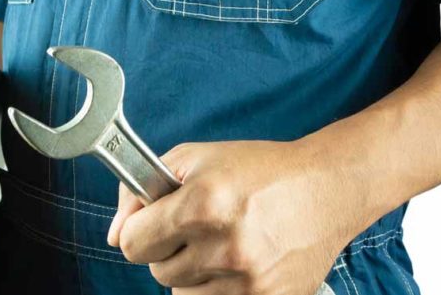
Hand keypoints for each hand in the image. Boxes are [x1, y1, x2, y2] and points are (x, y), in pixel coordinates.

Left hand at [106, 140, 358, 294]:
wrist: (326, 188)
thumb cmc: (254, 169)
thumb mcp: (192, 159)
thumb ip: (140, 191)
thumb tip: (113, 235)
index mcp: (202, 204)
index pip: (132, 243)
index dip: (137, 231)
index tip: (150, 225)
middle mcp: (225, 245)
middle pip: (158, 272)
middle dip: (167, 250)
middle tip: (195, 229)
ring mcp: (250, 280)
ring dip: (192, 274)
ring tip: (220, 244)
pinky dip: (218, 290)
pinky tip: (236, 264)